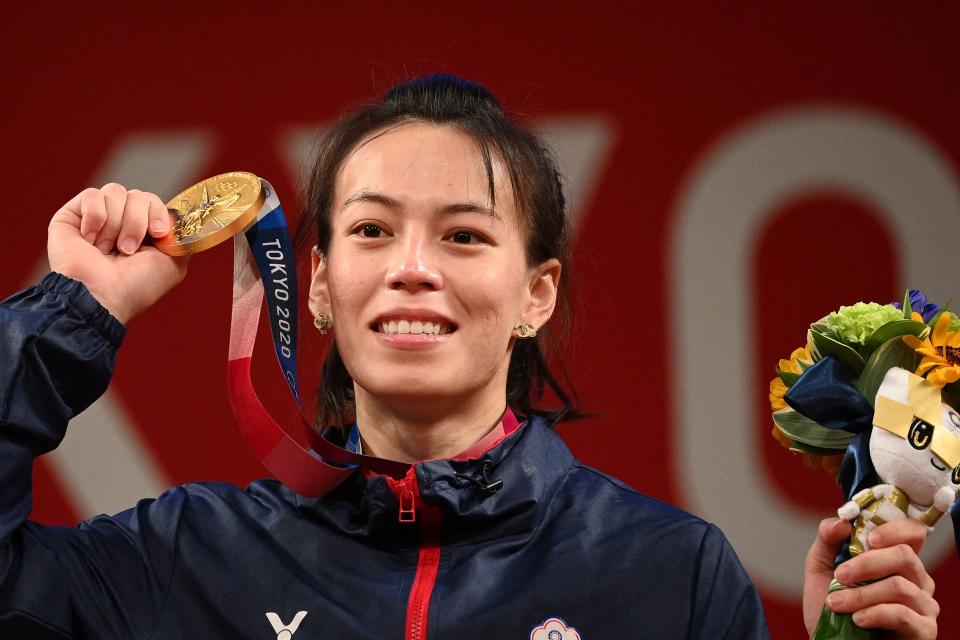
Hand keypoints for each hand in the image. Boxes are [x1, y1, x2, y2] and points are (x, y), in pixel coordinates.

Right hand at [47, 184, 188, 322]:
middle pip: (138, 195)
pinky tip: (89, 240)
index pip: (154, 202)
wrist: (101, 295)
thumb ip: (181, 238)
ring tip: (107, 250)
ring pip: (116, 192)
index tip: (158, 234)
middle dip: (137, 222)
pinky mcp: (72, 215)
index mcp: (143, 232)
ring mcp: (96, 218)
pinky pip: (92, 195)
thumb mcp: (173, 263)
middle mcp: (120, 222)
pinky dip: (95, 218)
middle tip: (128, 250)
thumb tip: (183, 220)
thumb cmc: (136, 286)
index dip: (158, 213)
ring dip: (116, 224)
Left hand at [804, 517, 937, 638]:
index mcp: (896, 560)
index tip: (868, 537)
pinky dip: (875, 614)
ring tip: (836, 604)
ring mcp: (923, 605)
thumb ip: (828, 540)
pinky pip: (904, 615)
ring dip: (862, 594)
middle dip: (866, 563)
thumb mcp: (821, 568)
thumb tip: (841, 521)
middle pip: (904, 555)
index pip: (912, 532)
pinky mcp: (924, 630)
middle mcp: (917, 579)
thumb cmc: (832, 606)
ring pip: (900, 586)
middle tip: (840, 575)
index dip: (894, 529)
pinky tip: (857, 620)